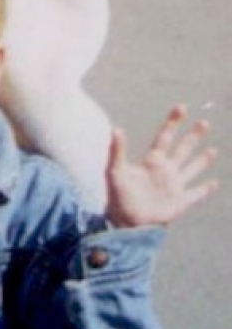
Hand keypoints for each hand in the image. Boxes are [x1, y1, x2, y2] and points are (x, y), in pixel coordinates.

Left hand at [106, 104, 218, 227]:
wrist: (125, 221)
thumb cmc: (117, 194)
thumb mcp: (115, 171)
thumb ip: (117, 150)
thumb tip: (115, 128)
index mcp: (152, 160)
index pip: (165, 136)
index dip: (173, 122)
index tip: (182, 107)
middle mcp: (166, 170)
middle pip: (183, 149)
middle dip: (193, 136)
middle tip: (204, 122)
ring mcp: (174, 185)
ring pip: (192, 168)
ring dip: (203, 160)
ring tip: (213, 150)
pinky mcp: (180, 202)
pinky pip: (196, 194)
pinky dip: (205, 189)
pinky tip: (214, 183)